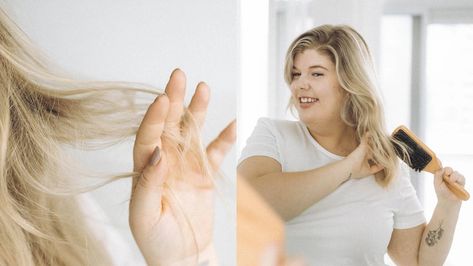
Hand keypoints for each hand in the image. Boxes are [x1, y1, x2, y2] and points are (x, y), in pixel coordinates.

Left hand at [129, 69, 235, 264]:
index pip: (148, 136)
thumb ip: (147, 182)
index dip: (154, 118)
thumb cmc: (156, 239)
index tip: (163, 100)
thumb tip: (157, 152)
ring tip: (204, 87)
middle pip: (169, 125)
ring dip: (198, 110)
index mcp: (145, 170)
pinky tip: (233, 123)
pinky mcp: (205, 174)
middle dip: (174, 99)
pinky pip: (216, 152)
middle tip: (178, 75)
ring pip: (192, 132)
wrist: (181, 255)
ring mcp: (186, 166)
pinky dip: (225, 138)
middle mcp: (165, 162)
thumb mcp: (144, 214)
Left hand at [345, 135, 383, 178]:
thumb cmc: (355, 156)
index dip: (376, 148)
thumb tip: (369, 131)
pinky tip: (386, 164)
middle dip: (380, 154)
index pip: (371, 149)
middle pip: (374, 156)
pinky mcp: (368, 171)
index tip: (383, 146)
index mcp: (363, 152)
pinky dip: (381, 167)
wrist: (350, 167)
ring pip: (376, 162)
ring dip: (382, 160)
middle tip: (387, 152)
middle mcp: (365, 158)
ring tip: (388, 157)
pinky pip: (376, 169)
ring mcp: (366, 165)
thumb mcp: (362, 146)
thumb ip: (365, 139)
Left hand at [434, 167, 465, 203]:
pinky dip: (459, 178)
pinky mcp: (461, 182)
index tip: (438, 162)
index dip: (439, 164)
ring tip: (451, 180)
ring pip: (455, 172)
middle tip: (446, 173)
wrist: (448, 201)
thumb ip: (437, 176)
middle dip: (448, 170)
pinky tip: (455, 182)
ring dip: (453, 175)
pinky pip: (461, 177)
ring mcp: (455, 178)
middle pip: (448, 168)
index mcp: (441, 175)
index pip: (441, 167)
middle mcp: (448, 175)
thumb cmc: (441, 192)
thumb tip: (440, 169)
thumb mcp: (437, 184)